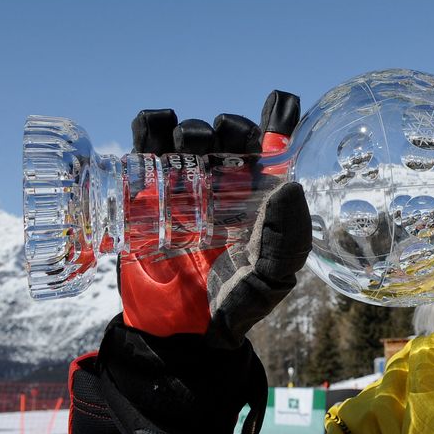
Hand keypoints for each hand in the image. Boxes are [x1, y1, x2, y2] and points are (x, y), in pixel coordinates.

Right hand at [119, 91, 310, 346]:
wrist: (179, 330)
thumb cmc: (235, 304)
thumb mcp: (274, 277)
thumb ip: (288, 237)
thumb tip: (288, 185)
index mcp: (260, 196)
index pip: (273, 147)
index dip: (280, 118)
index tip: (283, 103)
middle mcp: (225, 183)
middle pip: (232, 133)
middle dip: (233, 127)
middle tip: (229, 142)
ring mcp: (184, 183)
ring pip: (192, 133)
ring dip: (196, 129)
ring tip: (197, 146)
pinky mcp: (145, 187)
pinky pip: (149, 140)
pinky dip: (155, 125)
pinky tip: (163, 133)